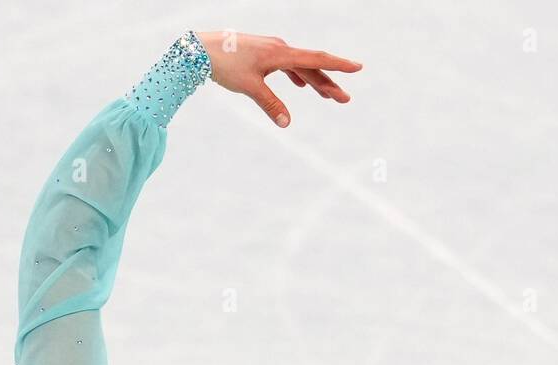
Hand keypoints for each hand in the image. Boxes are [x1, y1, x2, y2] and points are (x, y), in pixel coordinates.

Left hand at [194, 30, 362, 127]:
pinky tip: (300, 85)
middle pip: (311, 67)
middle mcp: (279, 48)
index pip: (316, 60)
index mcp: (281, 53)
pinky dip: (297, 76)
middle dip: (329, 84)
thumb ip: (271, 105)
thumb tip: (287, 124)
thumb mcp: (250, 87)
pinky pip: (286, 65)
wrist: (199, 49)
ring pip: (299, 67)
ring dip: (314, 81)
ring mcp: (270, 50)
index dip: (338, 65)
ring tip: (328, 96)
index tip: (358, 67)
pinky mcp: (261, 53)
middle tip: (345, 100)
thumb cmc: (224, 64)